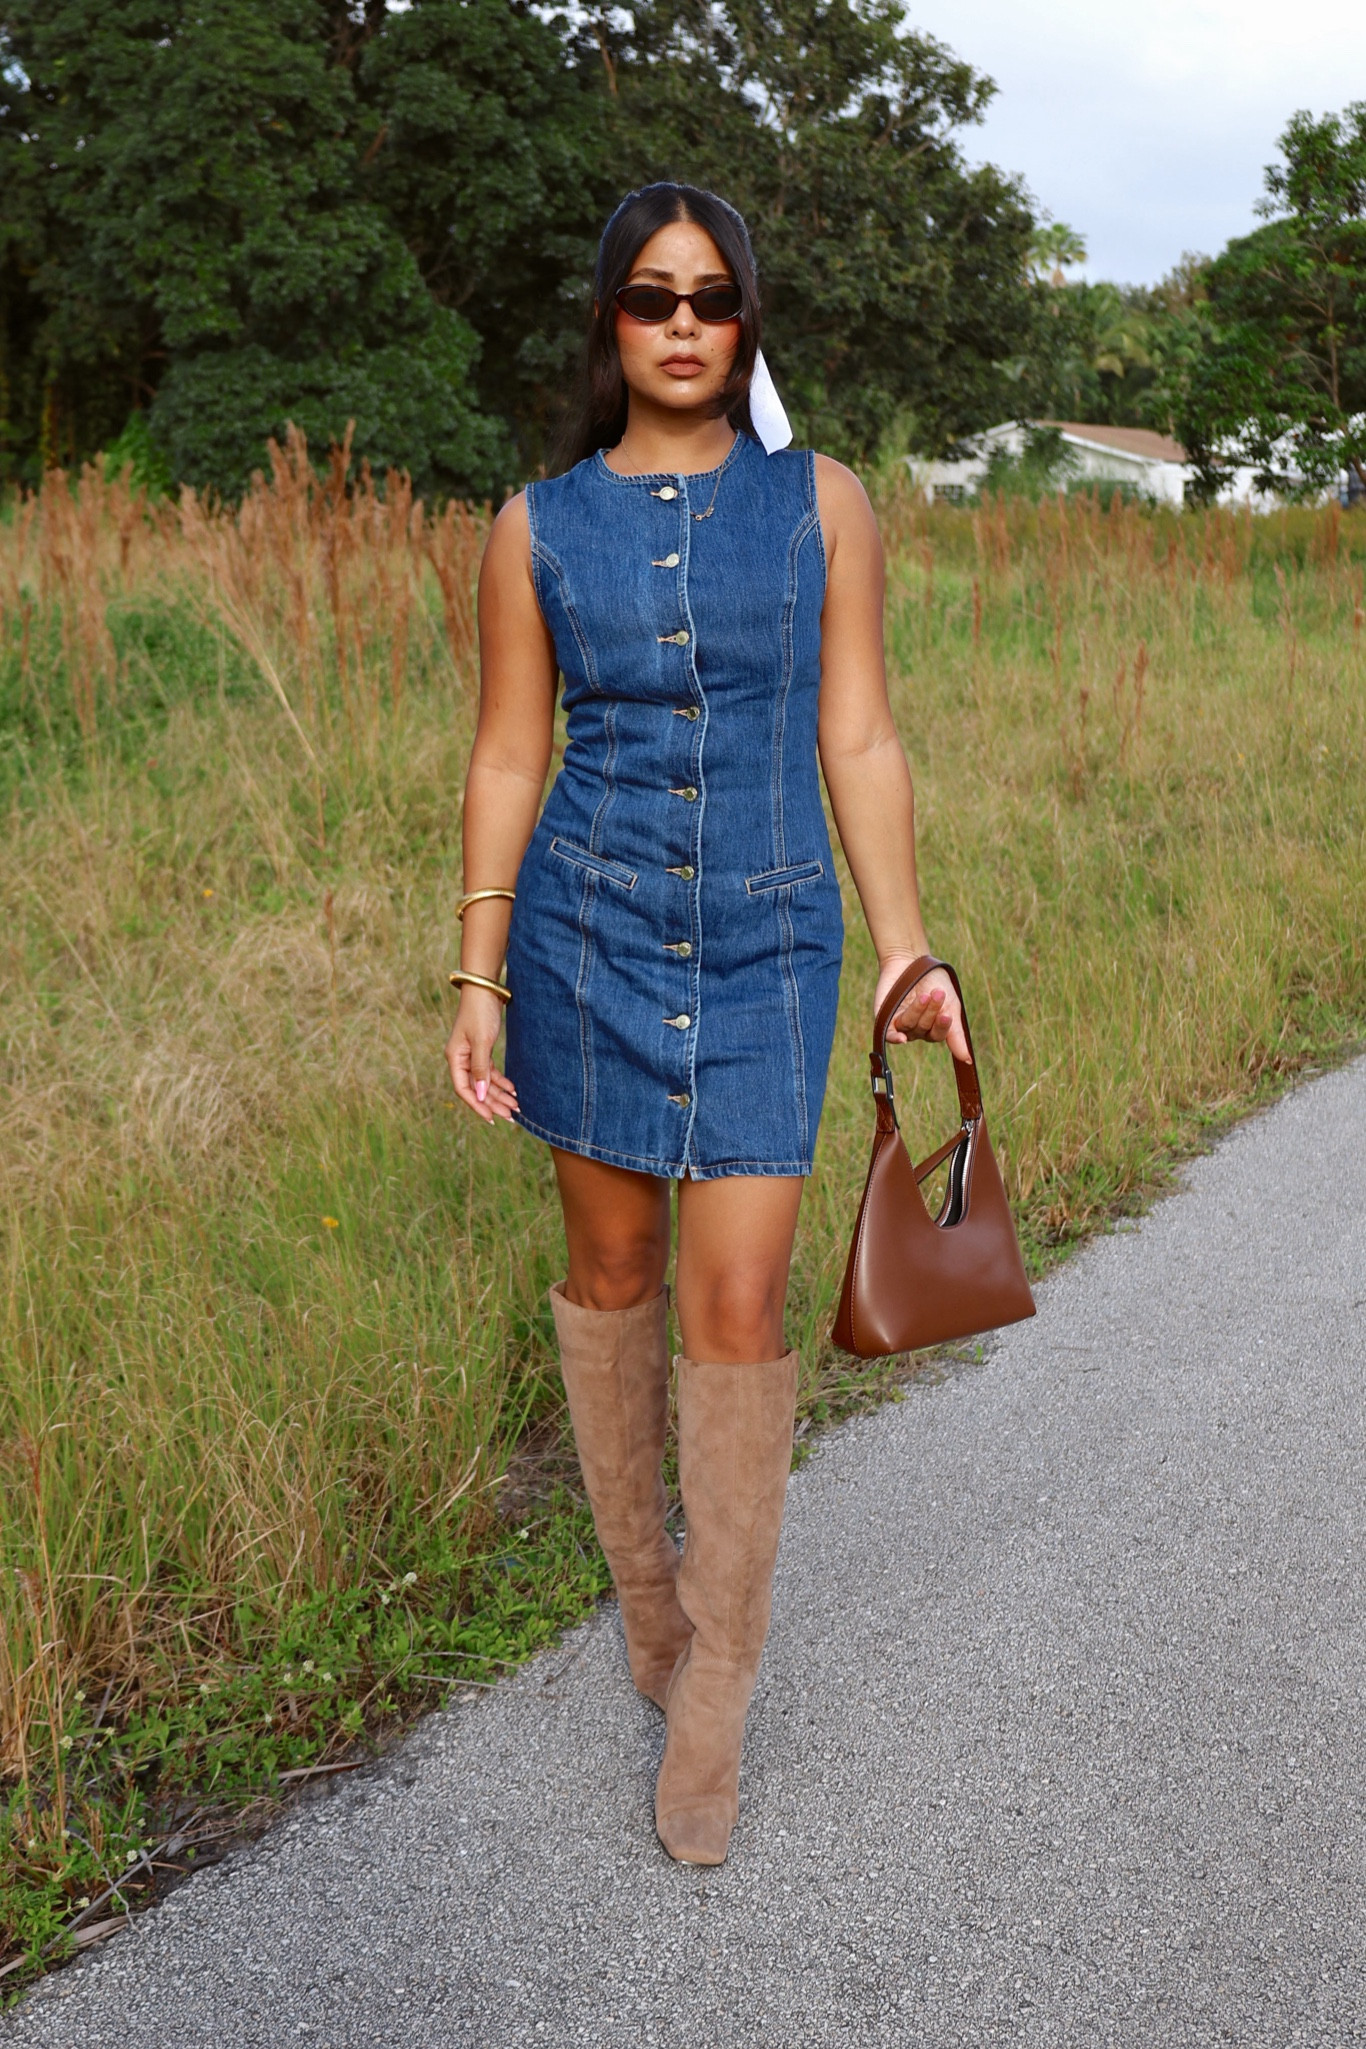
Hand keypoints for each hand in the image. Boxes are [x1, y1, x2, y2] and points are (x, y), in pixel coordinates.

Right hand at [446, 989, 519, 1124]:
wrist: (485, 990)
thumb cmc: (480, 1013)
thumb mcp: (482, 1042)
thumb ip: (481, 1069)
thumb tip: (479, 1095)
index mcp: (455, 1058)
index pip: (464, 1089)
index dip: (477, 1105)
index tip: (492, 1118)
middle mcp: (461, 1059)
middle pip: (476, 1088)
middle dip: (493, 1103)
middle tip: (511, 1116)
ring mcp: (471, 1055)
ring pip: (484, 1081)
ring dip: (499, 1094)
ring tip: (515, 1106)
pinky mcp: (482, 1050)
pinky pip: (490, 1071)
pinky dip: (501, 1081)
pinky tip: (513, 1089)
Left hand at [875, 957, 971, 1064]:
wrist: (911, 959)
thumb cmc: (933, 981)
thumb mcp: (950, 1004)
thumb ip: (956, 1033)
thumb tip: (967, 1060)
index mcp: (932, 1027)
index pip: (938, 1035)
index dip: (942, 1026)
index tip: (947, 1013)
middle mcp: (915, 1029)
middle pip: (924, 1029)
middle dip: (931, 1011)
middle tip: (936, 993)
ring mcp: (899, 1024)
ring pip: (909, 1027)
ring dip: (917, 1011)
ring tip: (923, 995)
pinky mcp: (884, 1018)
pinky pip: (889, 1034)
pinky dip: (895, 1037)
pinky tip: (901, 1038)